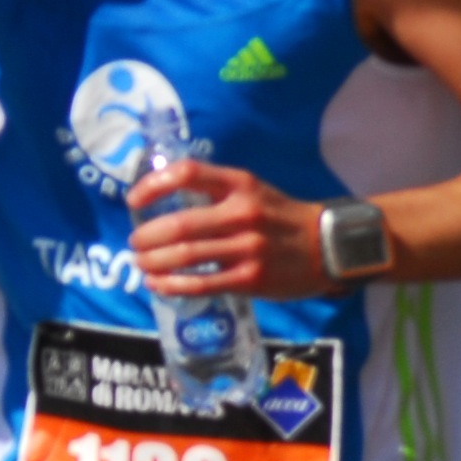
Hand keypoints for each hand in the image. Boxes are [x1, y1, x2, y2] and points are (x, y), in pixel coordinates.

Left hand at [123, 157, 330, 300]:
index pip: (187, 174)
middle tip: (134, 243)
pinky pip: (201, 284)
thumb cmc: (280, 217)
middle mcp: (242, 213)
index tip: (133, 200)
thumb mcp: (253, 190)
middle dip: (147, 236)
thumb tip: (165, 204)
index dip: (153, 185)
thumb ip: (215, 193)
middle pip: (179, 224)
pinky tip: (157, 285)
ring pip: (185, 256)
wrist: (328, 245)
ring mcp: (247, 248)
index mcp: (240, 184)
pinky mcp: (250, 279)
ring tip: (141, 263)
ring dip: (153, 262)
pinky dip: (171, 286)